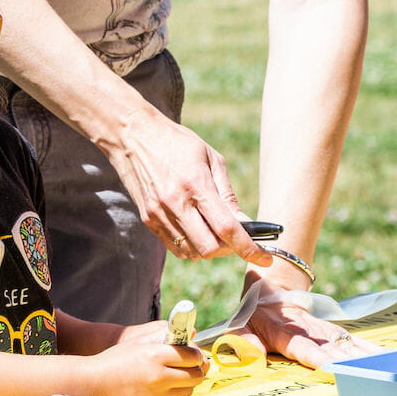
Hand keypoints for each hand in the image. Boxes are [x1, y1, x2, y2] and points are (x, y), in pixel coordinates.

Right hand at [93, 322, 206, 395]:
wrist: (93, 383)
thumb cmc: (116, 359)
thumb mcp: (139, 342)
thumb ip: (166, 336)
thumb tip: (193, 336)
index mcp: (155, 355)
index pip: (193, 356)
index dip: (196, 354)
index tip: (193, 354)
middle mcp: (158, 377)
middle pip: (197, 375)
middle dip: (195, 369)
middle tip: (187, 366)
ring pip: (187, 391)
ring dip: (183, 383)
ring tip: (167, 377)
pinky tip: (153, 389)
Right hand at [106, 112, 272, 266]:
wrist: (133, 136)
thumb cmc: (177, 143)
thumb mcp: (211, 159)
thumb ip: (227, 195)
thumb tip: (244, 223)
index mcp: (196, 184)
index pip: (226, 228)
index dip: (248, 248)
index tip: (263, 259)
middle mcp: (175, 203)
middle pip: (209, 248)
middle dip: (228, 249)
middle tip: (234, 238)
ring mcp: (158, 214)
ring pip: (191, 253)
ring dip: (208, 248)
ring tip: (212, 230)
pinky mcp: (148, 219)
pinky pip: (174, 247)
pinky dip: (190, 245)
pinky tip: (194, 229)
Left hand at [240, 301, 379, 369]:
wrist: (270, 294)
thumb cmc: (253, 318)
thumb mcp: (240, 327)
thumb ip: (245, 342)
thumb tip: (254, 355)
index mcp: (287, 335)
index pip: (305, 349)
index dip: (320, 359)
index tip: (334, 369)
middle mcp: (311, 334)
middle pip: (335, 350)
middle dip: (352, 364)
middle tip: (372, 378)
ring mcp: (326, 332)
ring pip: (350, 345)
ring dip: (368, 358)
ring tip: (388, 370)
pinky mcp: (335, 332)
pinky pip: (356, 342)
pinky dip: (372, 350)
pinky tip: (389, 359)